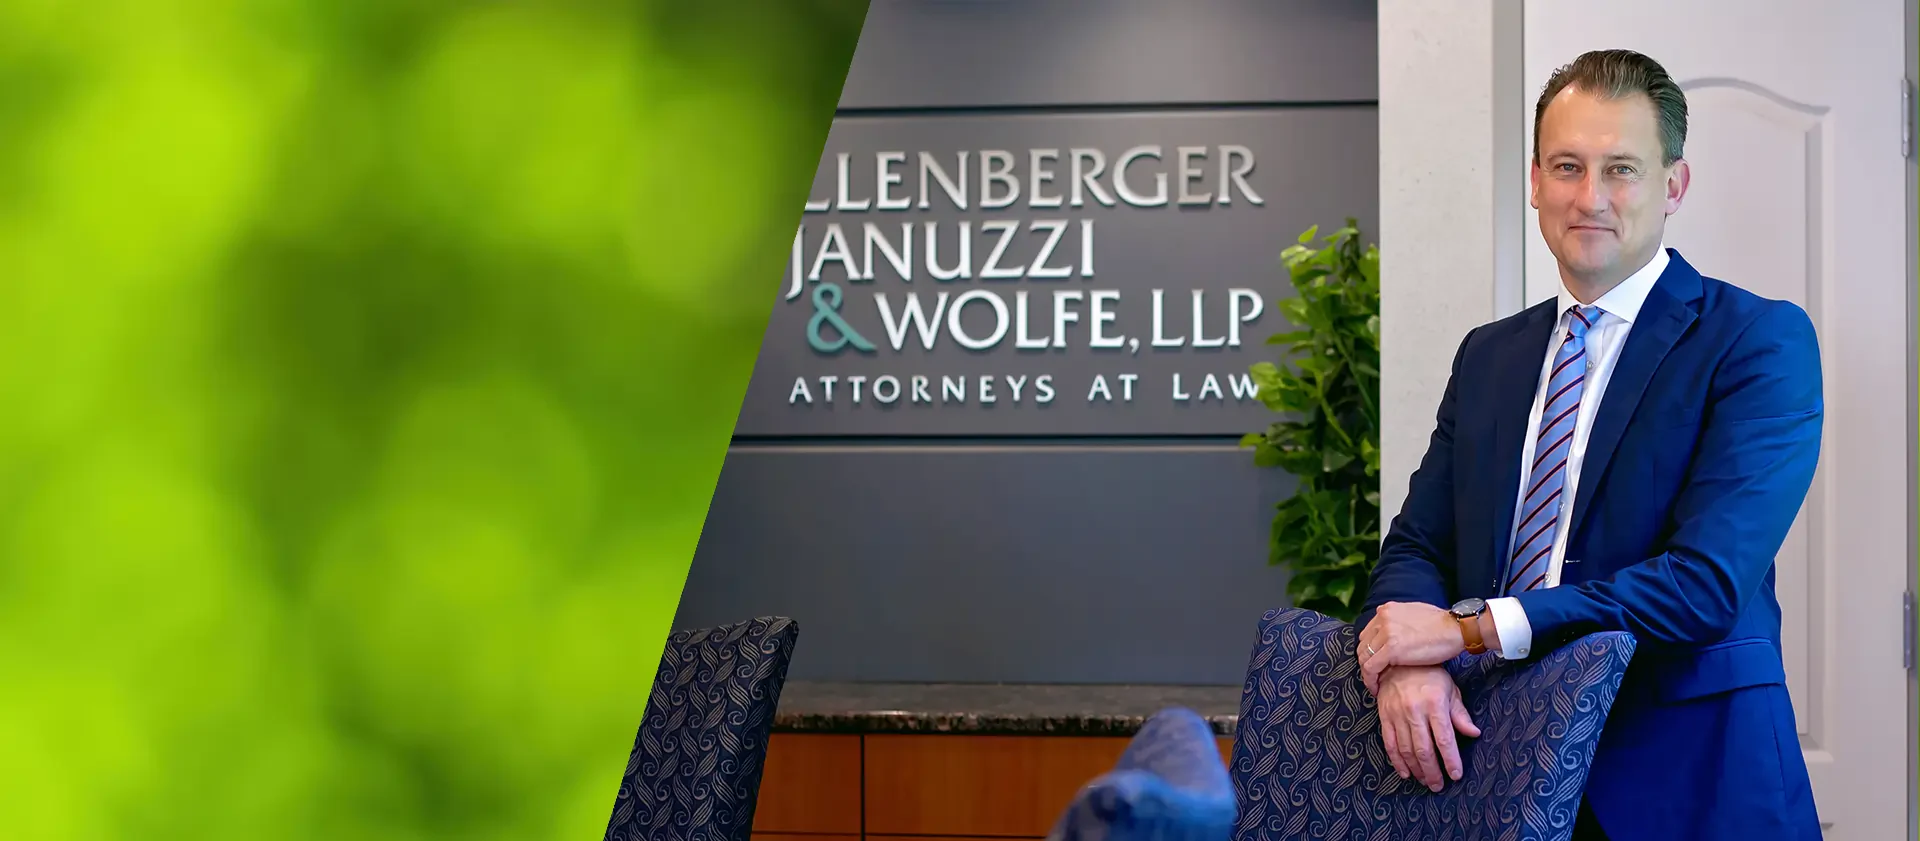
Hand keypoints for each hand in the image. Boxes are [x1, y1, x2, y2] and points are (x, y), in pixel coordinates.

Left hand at [1357, 601, 1466, 692]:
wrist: (1456, 628)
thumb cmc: (1442, 624)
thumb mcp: (1413, 614)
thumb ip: (1398, 620)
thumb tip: (1393, 630)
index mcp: (1386, 610)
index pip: (1367, 634)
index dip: (1370, 651)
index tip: (1376, 664)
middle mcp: (1382, 618)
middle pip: (1362, 645)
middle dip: (1367, 662)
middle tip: (1375, 677)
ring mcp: (1385, 632)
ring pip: (1363, 657)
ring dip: (1367, 673)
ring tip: (1375, 684)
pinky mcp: (1391, 648)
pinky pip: (1370, 668)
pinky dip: (1370, 680)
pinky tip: (1377, 688)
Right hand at [1375, 665, 1480, 791]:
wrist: (1398, 660)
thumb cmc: (1429, 675)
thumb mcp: (1450, 690)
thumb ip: (1460, 714)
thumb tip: (1474, 734)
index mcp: (1435, 704)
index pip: (1444, 739)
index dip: (1450, 760)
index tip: (1455, 775)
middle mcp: (1414, 710)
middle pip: (1424, 749)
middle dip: (1432, 772)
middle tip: (1438, 786)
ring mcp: (1397, 714)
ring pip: (1406, 750)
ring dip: (1416, 769)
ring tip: (1425, 781)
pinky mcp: (1384, 716)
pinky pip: (1389, 743)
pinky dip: (1397, 761)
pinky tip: (1405, 772)